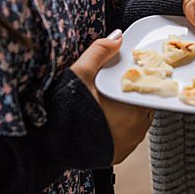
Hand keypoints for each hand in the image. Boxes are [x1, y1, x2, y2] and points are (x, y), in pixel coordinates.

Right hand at [71, 30, 151, 162]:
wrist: (45, 147)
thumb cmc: (64, 110)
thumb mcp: (80, 74)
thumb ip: (100, 51)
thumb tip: (118, 37)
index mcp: (134, 107)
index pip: (149, 87)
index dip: (140, 80)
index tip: (130, 77)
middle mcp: (137, 128)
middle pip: (143, 103)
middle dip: (133, 95)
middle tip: (117, 88)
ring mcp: (128, 144)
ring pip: (137, 120)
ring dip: (128, 112)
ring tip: (110, 104)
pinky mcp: (118, 156)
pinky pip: (127, 137)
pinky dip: (121, 128)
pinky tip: (107, 120)